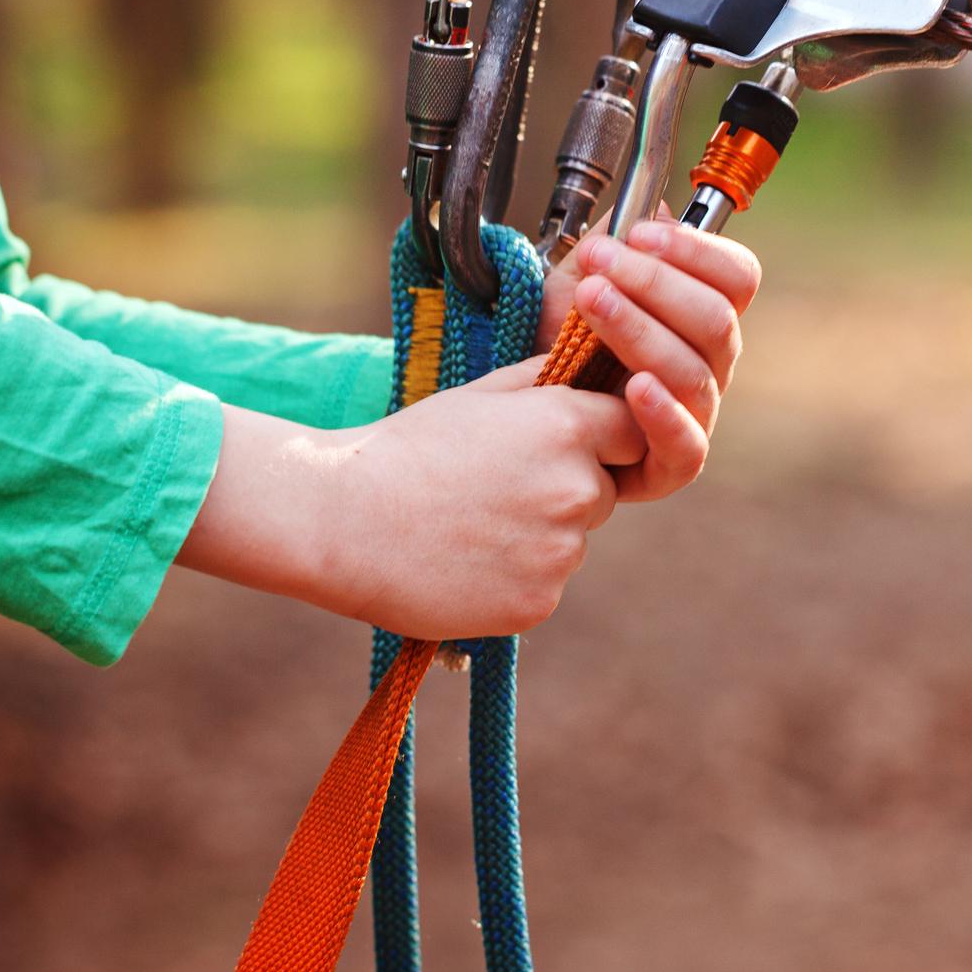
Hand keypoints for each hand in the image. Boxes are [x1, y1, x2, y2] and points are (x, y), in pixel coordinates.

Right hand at [179, 366, 643, 636]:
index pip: (630, 431)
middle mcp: (576, 488)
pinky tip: (465, 560)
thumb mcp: (480, 395)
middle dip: (566, 487)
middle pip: (604, 490)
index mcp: (567, 426)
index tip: (551, 444)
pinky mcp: (539, 602)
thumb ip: (547, 384)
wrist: (341, 522)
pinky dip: (516, 577)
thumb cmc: (407, 448)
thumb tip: (594, 369)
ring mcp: (560, 551)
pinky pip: (546, 584)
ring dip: (539, 535)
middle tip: (493, 487)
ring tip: (469, 524)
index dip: (596, 437)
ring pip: (573, 541)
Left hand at [537, 216, 761, 501]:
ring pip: (694, 373)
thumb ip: (616, 241)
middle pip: (716, 321)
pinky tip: (634, 386)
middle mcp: (709, 365)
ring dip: (641, 330)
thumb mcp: (578, 277)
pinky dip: (663, 413)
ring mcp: (695, 415)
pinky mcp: (669, 466)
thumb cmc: (558, 339)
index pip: (737, 277)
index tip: (640, 233)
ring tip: (592, 302)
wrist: (518, 401)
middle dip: (655, 284)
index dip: (696, 251)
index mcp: (704, 315)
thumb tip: (656, 209)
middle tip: (600, 262)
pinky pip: (687, 446)